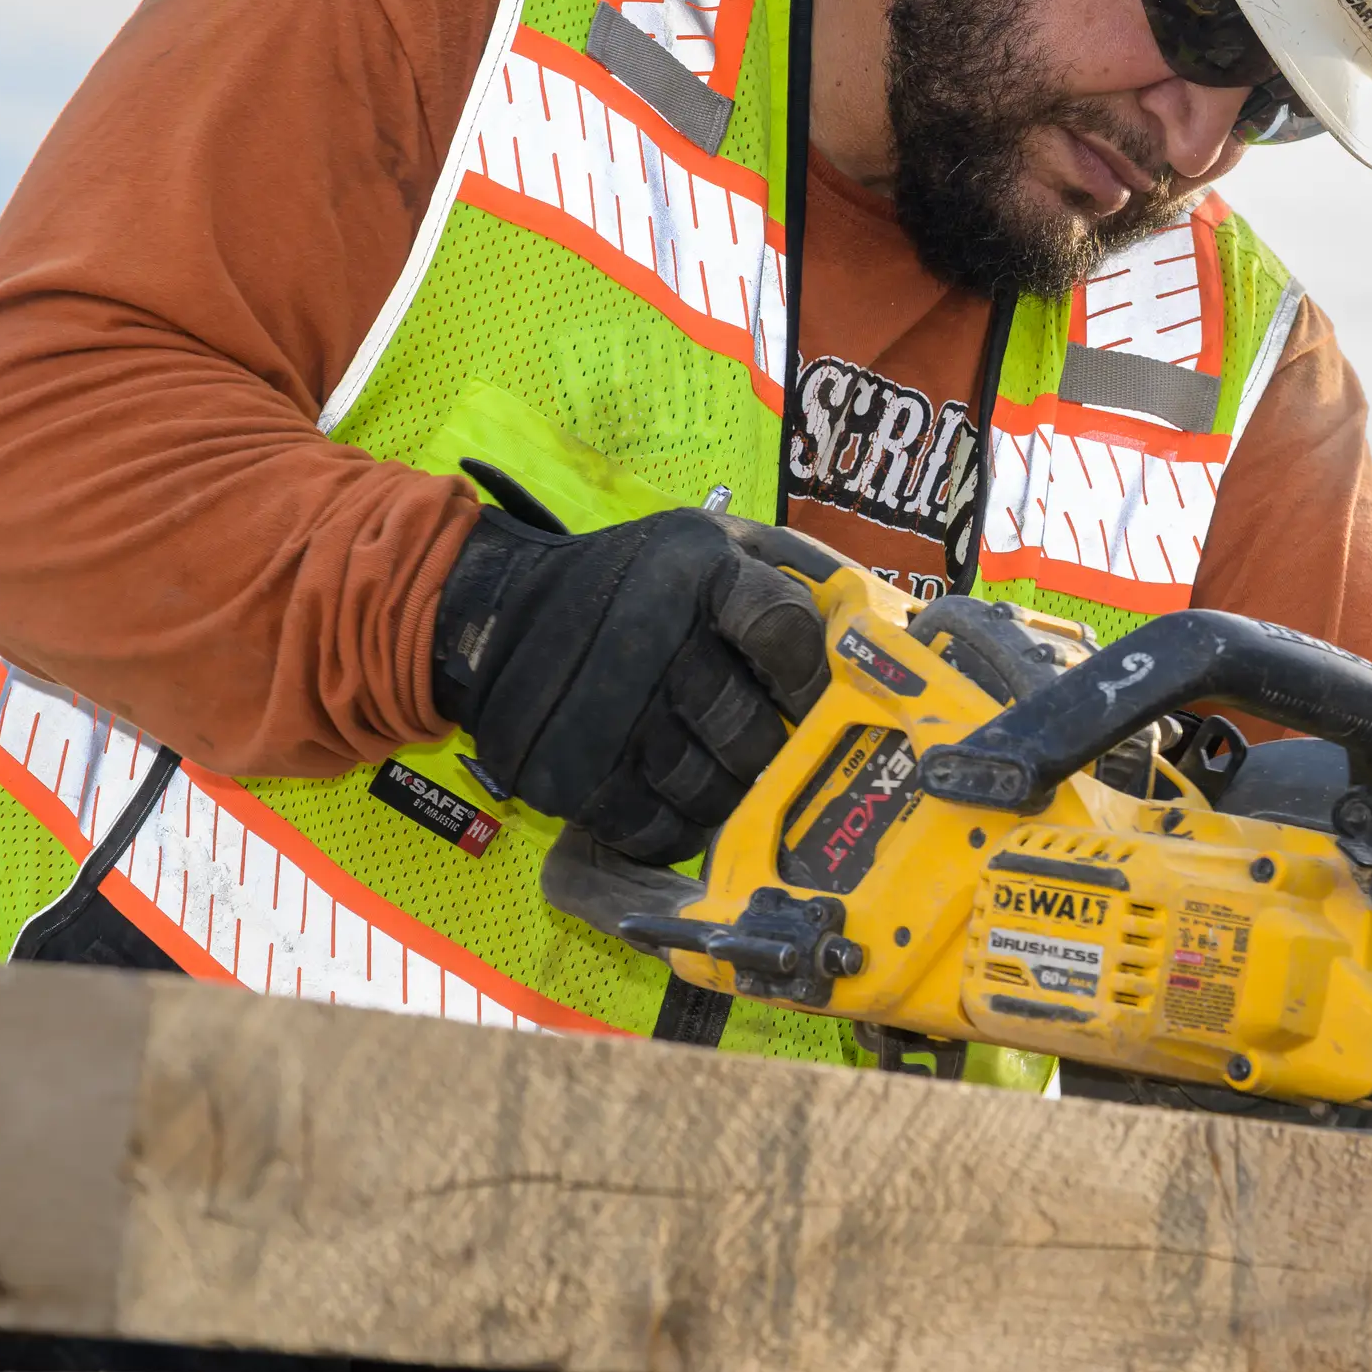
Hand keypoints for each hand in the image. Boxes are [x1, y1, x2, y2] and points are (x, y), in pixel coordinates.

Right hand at [431, 470, 829, 863]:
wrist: (492, 613)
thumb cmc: (629, 581)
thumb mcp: (706, 543)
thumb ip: (789, 575)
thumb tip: (879, 632)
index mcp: (696, 568)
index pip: (785, 632)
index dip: (811, 680)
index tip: (812, 703)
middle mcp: (651, 635)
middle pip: (753, 730)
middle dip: (771, 752)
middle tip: (770, 754)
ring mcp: (605, 711)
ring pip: (711, 790)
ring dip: (726, 794)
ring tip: (715, 772)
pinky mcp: (565, 772)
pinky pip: (653, 829)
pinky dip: (674, 828)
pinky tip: (671, 802)